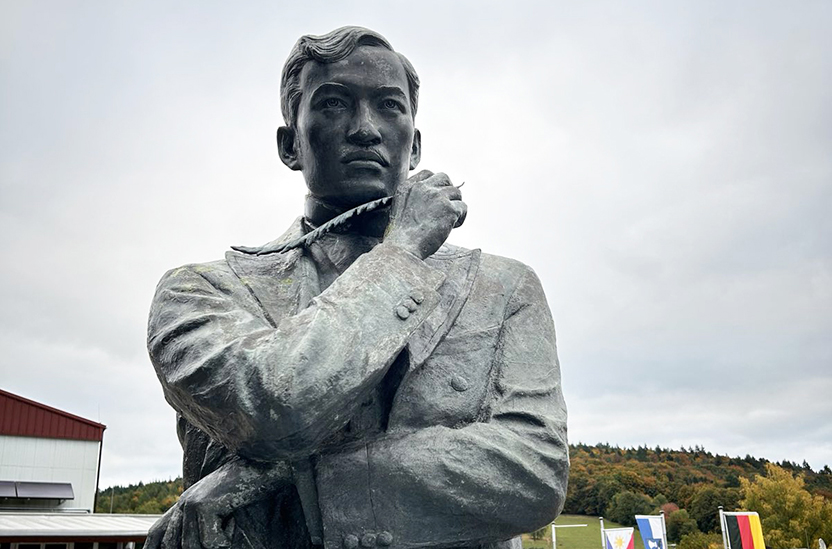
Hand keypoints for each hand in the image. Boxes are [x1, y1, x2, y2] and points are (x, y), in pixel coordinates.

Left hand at [144, 459, 291, 548]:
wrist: (265, 464)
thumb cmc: (249, 486)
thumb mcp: (222, 506)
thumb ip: (204, 523)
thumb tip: (191, 544)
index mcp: (185, 503)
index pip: (157, 533)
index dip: (154, 548)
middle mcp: (183, 503)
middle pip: (174, 545)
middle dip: (195, 548)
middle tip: (220, 540)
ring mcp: (191, 503)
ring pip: (193, 547)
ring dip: (217, 542)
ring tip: (230, 524)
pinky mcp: (204, 505)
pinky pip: (211, 541)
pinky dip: (227, 537)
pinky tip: (234, 518)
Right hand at [385, 170, 466, 258]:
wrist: (403, 246)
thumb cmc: (401, 235)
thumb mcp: (399, 209)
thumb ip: (413, 199)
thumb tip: (431, 201)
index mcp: (408, 187)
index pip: (428, 174)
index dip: (435, 183)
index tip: (437, 195)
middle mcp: (423, 188)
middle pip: (445, 178)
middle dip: (448, 190)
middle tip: (447, 206)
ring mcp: (437, 197)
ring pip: (457, 193)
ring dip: (455, 205)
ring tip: (449, 220)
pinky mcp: (449, 209)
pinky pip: (463, 207)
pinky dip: (461, 217)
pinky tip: (453, 226)